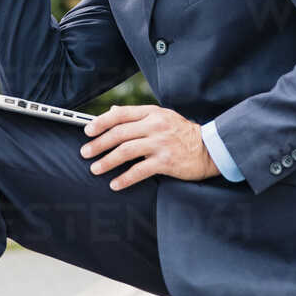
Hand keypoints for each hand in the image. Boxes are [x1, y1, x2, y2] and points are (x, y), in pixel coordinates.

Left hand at [81, 104, 220, 190]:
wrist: (210, 148)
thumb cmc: (183, 132)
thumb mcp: (162, 116)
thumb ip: (138, 115)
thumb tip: (112, 111)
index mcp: (152, 113)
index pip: (121, 115)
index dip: (101, 122)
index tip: (87, 131)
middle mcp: (155, 126)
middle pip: (119, 133)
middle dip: (99, 144)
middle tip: (85, 152)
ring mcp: (161, 143)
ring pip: (126, 151)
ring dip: (107, 161)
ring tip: (95, 168)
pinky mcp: (166, 161)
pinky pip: (139, 171)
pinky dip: (125, 178)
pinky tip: (115, 183)